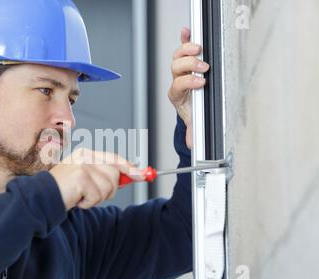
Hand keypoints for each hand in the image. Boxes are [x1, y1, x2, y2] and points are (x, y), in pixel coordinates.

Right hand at [49, 149, 144, 210]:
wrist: (42, 198)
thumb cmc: (64, 190)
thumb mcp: (86, 179)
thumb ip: (105, 175)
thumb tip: (131, 175)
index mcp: (86, 154)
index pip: (114, 158)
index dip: (130, 168)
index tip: (142, 175)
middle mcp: (85, 156)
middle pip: (115, 175)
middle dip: (107, 189)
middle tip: (89, 193)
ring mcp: (83, 165)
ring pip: (108, 187)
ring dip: (96, 198)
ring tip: (80, 195)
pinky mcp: (81, 177)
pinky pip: (97, 196)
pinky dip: (88, 203)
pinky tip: (76, 199)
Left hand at [168, 27, 209, 149]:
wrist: (191, 108)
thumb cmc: (194, 113)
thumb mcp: (194, 126)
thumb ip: (194, 134)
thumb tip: (193, 145)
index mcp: (177, 96)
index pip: (177, 86)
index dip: (187, 83)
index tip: (201, 83)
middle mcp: (177, 81)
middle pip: (176, 68)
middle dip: (189, 65)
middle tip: (203, 66)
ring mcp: (181, 71)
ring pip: (178, 56)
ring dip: (187, 50)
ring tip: (199, 48)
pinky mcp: (187, 62)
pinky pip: (183, 48)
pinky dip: (185, 39)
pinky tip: (187, 31)